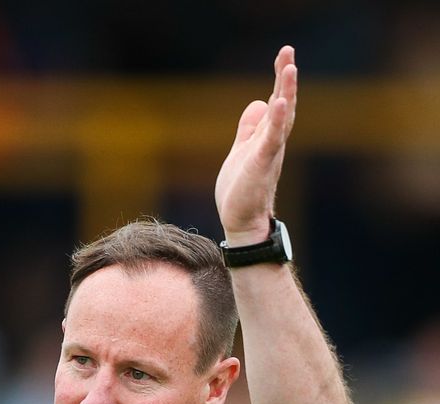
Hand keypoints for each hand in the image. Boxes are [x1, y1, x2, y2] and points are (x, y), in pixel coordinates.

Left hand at [215, 46, 296, 245]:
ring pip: (281, 120)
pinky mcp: (260, 166)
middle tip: (288, 51)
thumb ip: (249, 129)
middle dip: (285, 78)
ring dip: (285, 94)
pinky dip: (274, 122)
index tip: (285, 55)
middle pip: (283, 105)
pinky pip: (270, 141)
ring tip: (289, 69)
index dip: (280, 80)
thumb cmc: (243, 191)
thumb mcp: (242, 151)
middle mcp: (273, 143)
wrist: (241, 223)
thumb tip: (258, 102)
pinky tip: (276, 103)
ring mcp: (269, 154)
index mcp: (267, 138)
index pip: (277, 103)